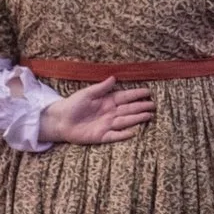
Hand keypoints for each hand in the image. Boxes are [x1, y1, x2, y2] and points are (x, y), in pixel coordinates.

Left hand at [40, 78, 155, 144]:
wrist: (60, 121)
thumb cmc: (73, 105)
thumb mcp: (86, 93)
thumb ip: (101, 87)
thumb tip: (114, 77)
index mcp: (107, 101)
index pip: (125, 97)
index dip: (136, 94)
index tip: (148, 92)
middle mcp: (110, 113)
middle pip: (129, 109)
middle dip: (141, 107)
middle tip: (153, 105)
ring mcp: (107, 124)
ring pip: (125, 121)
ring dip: (137, 119)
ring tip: (149, 116)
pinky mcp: (101, 136)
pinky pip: (114, 136)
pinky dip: (123, 135)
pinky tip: (133, 132)